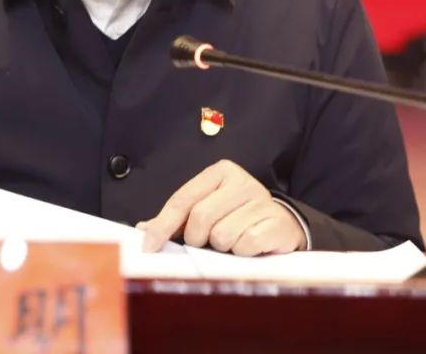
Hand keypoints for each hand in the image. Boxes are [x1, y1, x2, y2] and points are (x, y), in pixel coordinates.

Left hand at [137, 160, 306, 255]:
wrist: (281, 224)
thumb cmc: (236, 217)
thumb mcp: (206, 209)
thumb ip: (175, 219)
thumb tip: (143, 231)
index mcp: (220, 172)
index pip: (182, 199)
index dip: (162, 225)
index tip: (148, 246)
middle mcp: (242, 181)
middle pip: (200, 218)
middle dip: (197, 238)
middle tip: (208, 241)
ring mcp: (261, 200)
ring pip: (222, 235)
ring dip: (223, 247)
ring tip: (234, 240)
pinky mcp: (276, 222)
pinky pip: (245, 245)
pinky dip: (242, 252)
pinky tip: (250, 245)